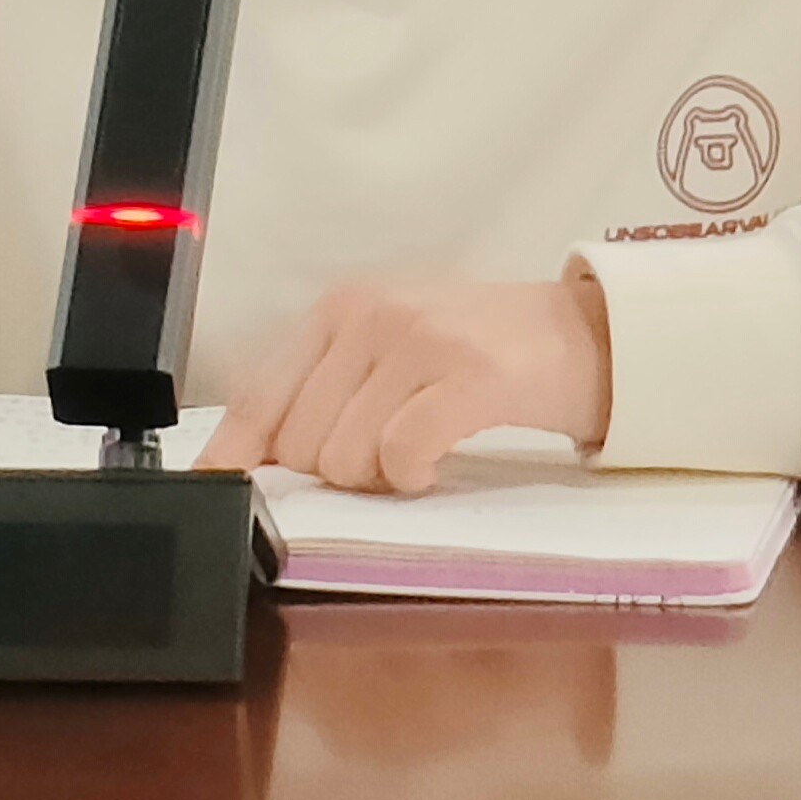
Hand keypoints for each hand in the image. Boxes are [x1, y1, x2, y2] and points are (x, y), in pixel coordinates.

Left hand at [207, 272, 613, 494]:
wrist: (585, 334)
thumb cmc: (481, 352)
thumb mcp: (390, 349)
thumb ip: (325, 389)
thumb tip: (257, 458)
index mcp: (341, 309)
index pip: (260, 395)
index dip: (232, 455)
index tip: (215, 490)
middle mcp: (372, 315)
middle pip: (301, 443)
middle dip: (334, 473)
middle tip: (384, 457)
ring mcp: (421, 341)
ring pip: (347, 457)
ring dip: (379, 478)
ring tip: (416, 453)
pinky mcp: (471, 375)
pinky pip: (403, 453)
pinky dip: (412, 475)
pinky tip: (431, 466)